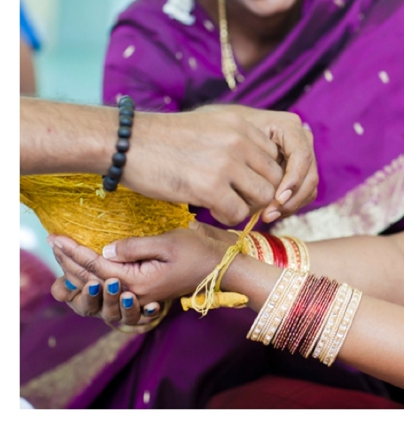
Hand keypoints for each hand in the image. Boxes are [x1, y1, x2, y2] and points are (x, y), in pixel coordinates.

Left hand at [48, 222, 231, 307]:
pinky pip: (114, 284)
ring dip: (79, 269)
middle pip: (94, 278)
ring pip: (101, 283)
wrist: (224, 269)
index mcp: (138, 281)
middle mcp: (136, 291)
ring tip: (63, 254)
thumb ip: (134, 247)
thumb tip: (105, 249)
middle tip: (52, 242)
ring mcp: (141, 292)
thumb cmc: (201, 252)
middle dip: (70, 260)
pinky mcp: (147, 288)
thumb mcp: (168, 242)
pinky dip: (95, 275)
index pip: (97, 265)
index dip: (74, 251)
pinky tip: (88, 268)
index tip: (56, 238)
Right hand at [125, 105, 316, 225]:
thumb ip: (237, 140)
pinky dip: (228, 217)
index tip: (248, 186)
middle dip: (261, 196)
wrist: (123, 142)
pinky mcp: (210, 186)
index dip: (266, 177)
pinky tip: (211, 210)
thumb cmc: (163, 140)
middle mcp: (239, 140)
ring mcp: (226, 162)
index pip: (276, 157)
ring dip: (247, 207)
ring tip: (225, 205)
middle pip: (275, 179)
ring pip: (262, 197)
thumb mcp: (208, 126)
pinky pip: (238, 213)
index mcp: (241, 124)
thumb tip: (258, 165)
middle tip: (240, 201)